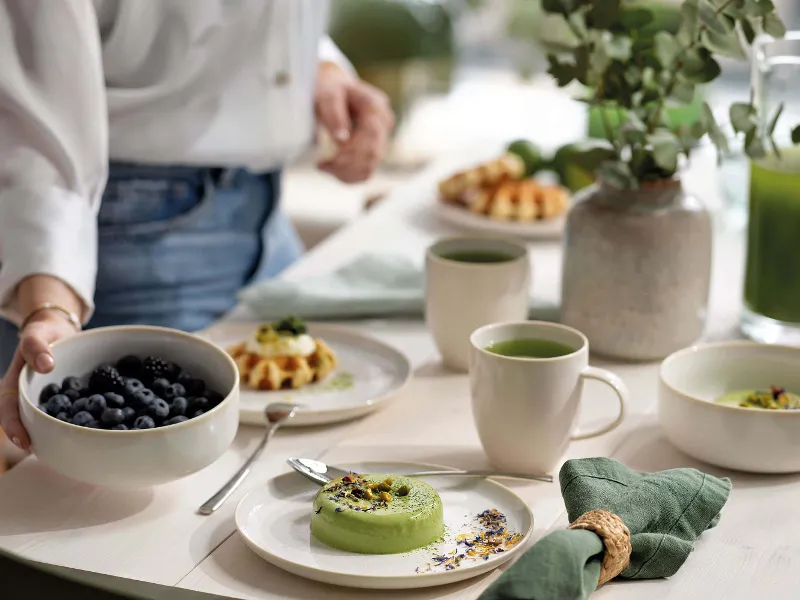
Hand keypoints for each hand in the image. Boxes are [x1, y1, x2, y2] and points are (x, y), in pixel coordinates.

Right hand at [0, 276, 82, 450]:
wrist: (59, 329)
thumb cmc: (43, 332)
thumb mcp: (36, 334)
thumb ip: (36, 346)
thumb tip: (45, 365)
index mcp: (15, 385)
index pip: (8, 410)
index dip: (14, 428)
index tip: (23, 442)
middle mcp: (28, 397)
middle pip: (25, 422)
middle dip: (32, 439)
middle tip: (44, 453)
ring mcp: (45, 400)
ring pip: (44, 421)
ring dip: (51, 434)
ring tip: (63, 448)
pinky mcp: (65, 399)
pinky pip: (66, 413)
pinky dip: (72, 423)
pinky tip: (86, 431)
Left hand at [315, 62, 394, 182]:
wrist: (335, 89)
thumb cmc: (330, 89)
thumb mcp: (328, 94)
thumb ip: (334, 113)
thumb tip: (342, 139)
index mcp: (376, 105)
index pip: (371, 134)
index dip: (351, 150)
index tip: (326, 158)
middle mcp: (383, 123)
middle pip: (372, 154)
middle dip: (345, 165)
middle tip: (320, 165)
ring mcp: (381, 138)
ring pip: (370, 167)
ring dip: (346, 173)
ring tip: (324, 167)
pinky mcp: (374, 150)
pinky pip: (366, 171)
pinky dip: (349, 176)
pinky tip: (333, 171)